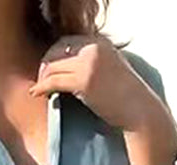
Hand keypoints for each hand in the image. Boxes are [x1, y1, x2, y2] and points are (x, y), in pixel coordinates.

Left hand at [30, 33, 169, 132]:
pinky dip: (42, 87)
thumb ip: (93, 63)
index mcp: (100, 42)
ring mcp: (89, 63)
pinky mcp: (84, 81)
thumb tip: (71, 70)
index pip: (67, 41)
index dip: (53, 55)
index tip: (48, 70)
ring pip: (53, 65)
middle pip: (56, 49)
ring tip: (39, 89)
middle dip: (45, 65)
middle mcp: (94, 47)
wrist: (140, 111)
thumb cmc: (126, 97)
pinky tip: (36, 93)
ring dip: (42, 77)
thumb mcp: (111, 69)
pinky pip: (54, 81)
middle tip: (41, 80)